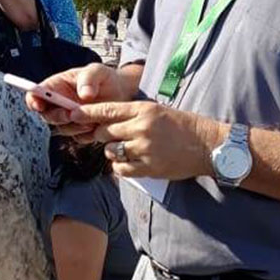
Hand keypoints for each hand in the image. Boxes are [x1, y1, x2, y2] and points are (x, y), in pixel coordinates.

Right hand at [24, 64, 136, 137]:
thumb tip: (83, 94)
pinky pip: (78, 138)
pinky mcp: (81, 131)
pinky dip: (87, 134)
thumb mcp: (97, 71)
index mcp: (56, 86)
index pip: (36, 94)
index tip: (39, 105)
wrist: (121, 92)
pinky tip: (98, 125)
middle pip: (47, 115)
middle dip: (57, 116)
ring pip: (63, 129)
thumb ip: (89, 78)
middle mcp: (59, 104)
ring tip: (91, 119)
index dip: (33, 100)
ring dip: (75, 127)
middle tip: (70, 114)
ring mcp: (70, 119)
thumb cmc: (105, 78)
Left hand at [77, 99, 221, 180]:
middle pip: (104, 132)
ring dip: (112, 151)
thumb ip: (134, 115)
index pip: (107, 110)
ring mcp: (144, 149)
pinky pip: (121, 168)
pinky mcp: (148, 167)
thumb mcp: (158, 111)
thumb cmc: (183, 126)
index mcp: (144, 110)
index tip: (72, 114)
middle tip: (105, 136)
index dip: (86, 113)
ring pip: (111, 151)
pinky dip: (120, 166)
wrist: (206, 145)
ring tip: (125, 150)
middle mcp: (142, 128)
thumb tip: (108, 121)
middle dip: (100, 135)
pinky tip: (130, 162)